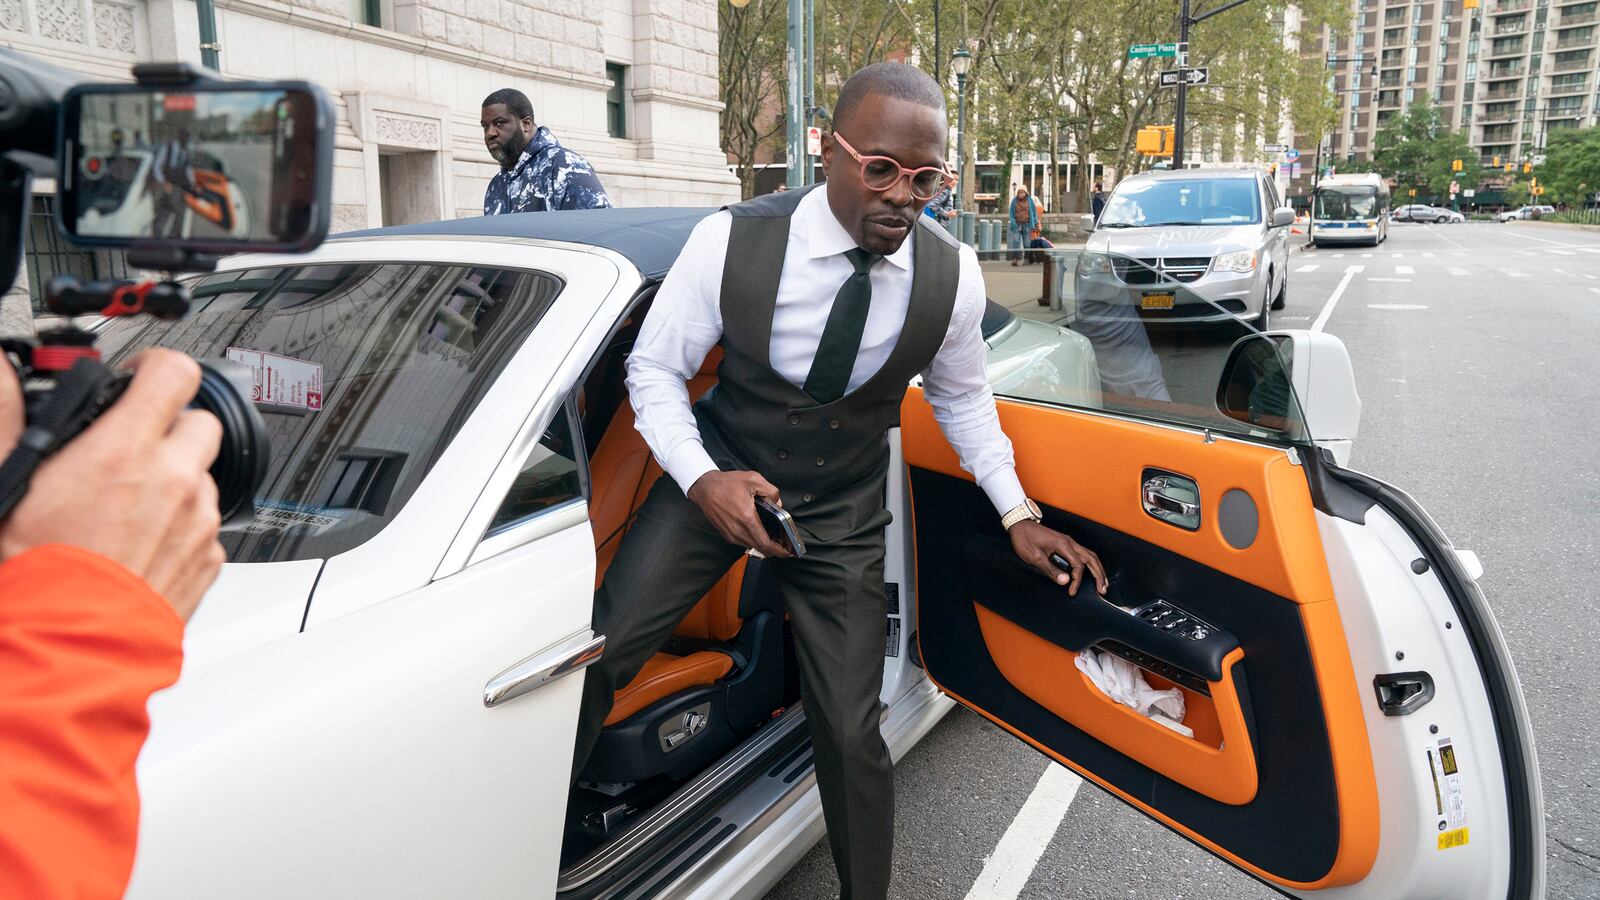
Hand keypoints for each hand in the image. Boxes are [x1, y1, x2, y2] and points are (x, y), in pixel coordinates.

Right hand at [0, 350, 225, 620]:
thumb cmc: (35, 576)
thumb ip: (7, 422)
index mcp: (125, 451)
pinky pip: (207, 523)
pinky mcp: (209, 558)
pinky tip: (139, 541)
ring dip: (177, 477)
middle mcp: (174, 480)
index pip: (174, 372)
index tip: (138, 377)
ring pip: (205, 475)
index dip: (157, 366)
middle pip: (201, 421)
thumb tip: (0, 375)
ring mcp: (197, 521)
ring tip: (127, 504)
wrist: (68, 650)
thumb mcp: (9, 485)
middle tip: (131, 445)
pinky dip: (182, 523)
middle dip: (170, 425)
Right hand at [685, 470, 792, 558]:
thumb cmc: (728, 483)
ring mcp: (731, 535)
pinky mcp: (726, 535)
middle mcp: (738, 531)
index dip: (779, 550)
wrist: (705, 488)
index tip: (789, 552)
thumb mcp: (753, 479)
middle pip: (761, 548)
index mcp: (747, 519)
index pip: (766, 543)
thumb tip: (778, 505)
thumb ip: (771, 491)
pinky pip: (744, 542)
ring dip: (764, 545)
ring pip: (752, 546)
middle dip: (775, 550)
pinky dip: (754, 541)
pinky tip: (760, 533)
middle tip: (786, 547)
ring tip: (775, 539)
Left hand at [1009, 520, 1106, 595]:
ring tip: (1102, 582)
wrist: (1020, 525)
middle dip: (1099, 575)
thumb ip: (1050, 570)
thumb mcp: (1034, 557)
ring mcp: (1068, 542)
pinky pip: (1083, 554)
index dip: (1077, 581)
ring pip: (1090, 556)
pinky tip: (1091, 572)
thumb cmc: (1025, 539)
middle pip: (1091, 559)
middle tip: (1102, 589)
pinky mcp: (1065, 544)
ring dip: (1097, 569)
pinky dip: (1090, 564)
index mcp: (1063, 545)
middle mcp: (1069, 542)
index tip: (1071, 591)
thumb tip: (1066, 581)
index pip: (1078, 566)